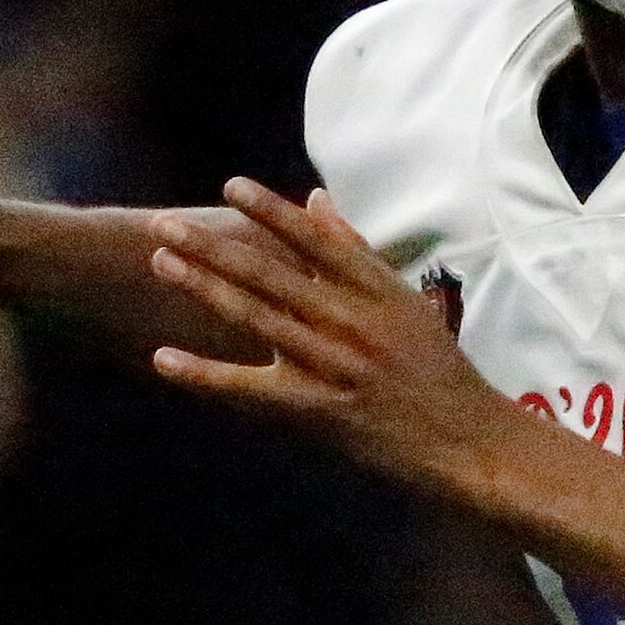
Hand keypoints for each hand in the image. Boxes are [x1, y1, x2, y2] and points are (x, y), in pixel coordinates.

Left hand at [147, 179, 520, 493]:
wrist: (464, 439)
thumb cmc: (435, 366)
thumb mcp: (402, 298)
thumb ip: (354, 249)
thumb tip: (314, 198)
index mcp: (375, 290)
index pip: (314, 240)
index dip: (270, 212)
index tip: (231, 185)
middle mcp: (351, 321)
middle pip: (271, 274)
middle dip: (214, 246)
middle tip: (167, 223)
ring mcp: (331, 364)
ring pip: (255, 318)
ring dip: (203, 288)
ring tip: (161, 262)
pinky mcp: (314, 407)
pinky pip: (248, 388)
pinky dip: (204, 374)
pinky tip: (163, 359)